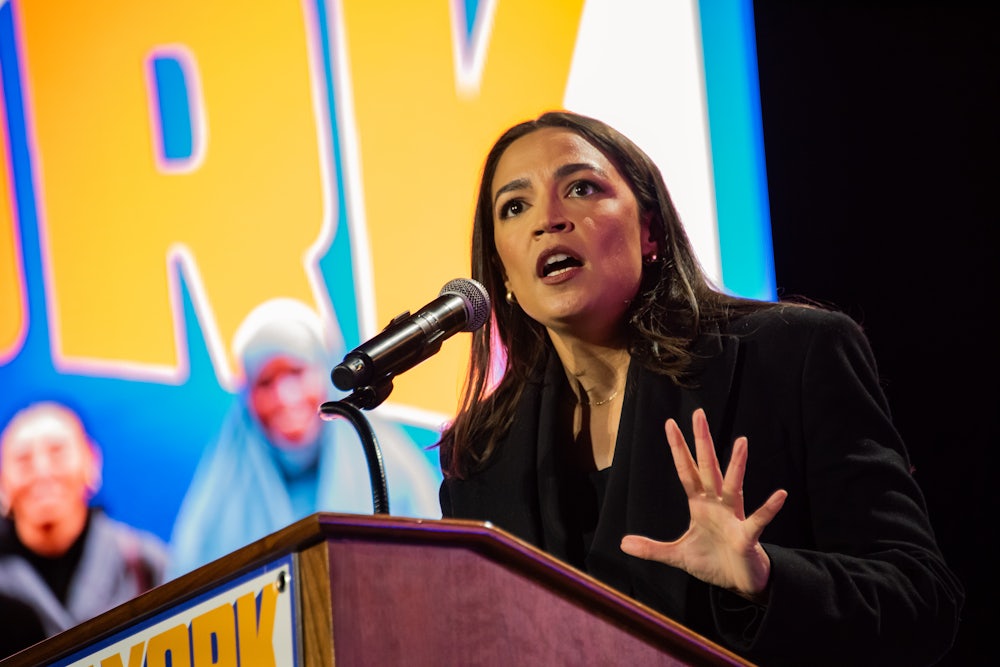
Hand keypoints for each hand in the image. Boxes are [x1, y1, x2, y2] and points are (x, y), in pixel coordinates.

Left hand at [620, 408, 786, 601]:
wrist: (739, 582)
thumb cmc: (712, 562)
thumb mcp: (677, 555)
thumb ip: (652, 549)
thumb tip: (623, 544)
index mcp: (699, 504)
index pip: (686, 471)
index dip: (678, 449)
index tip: (670, 424)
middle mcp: (717, 505)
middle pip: (708, 468)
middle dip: (702, 442)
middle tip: (698, 414)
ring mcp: (733, 518)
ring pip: (734, 486)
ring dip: (737, 465)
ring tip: (741, 442)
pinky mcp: (746, 536)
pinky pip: (758, 520)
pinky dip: (769, 509)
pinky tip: (780, 495)